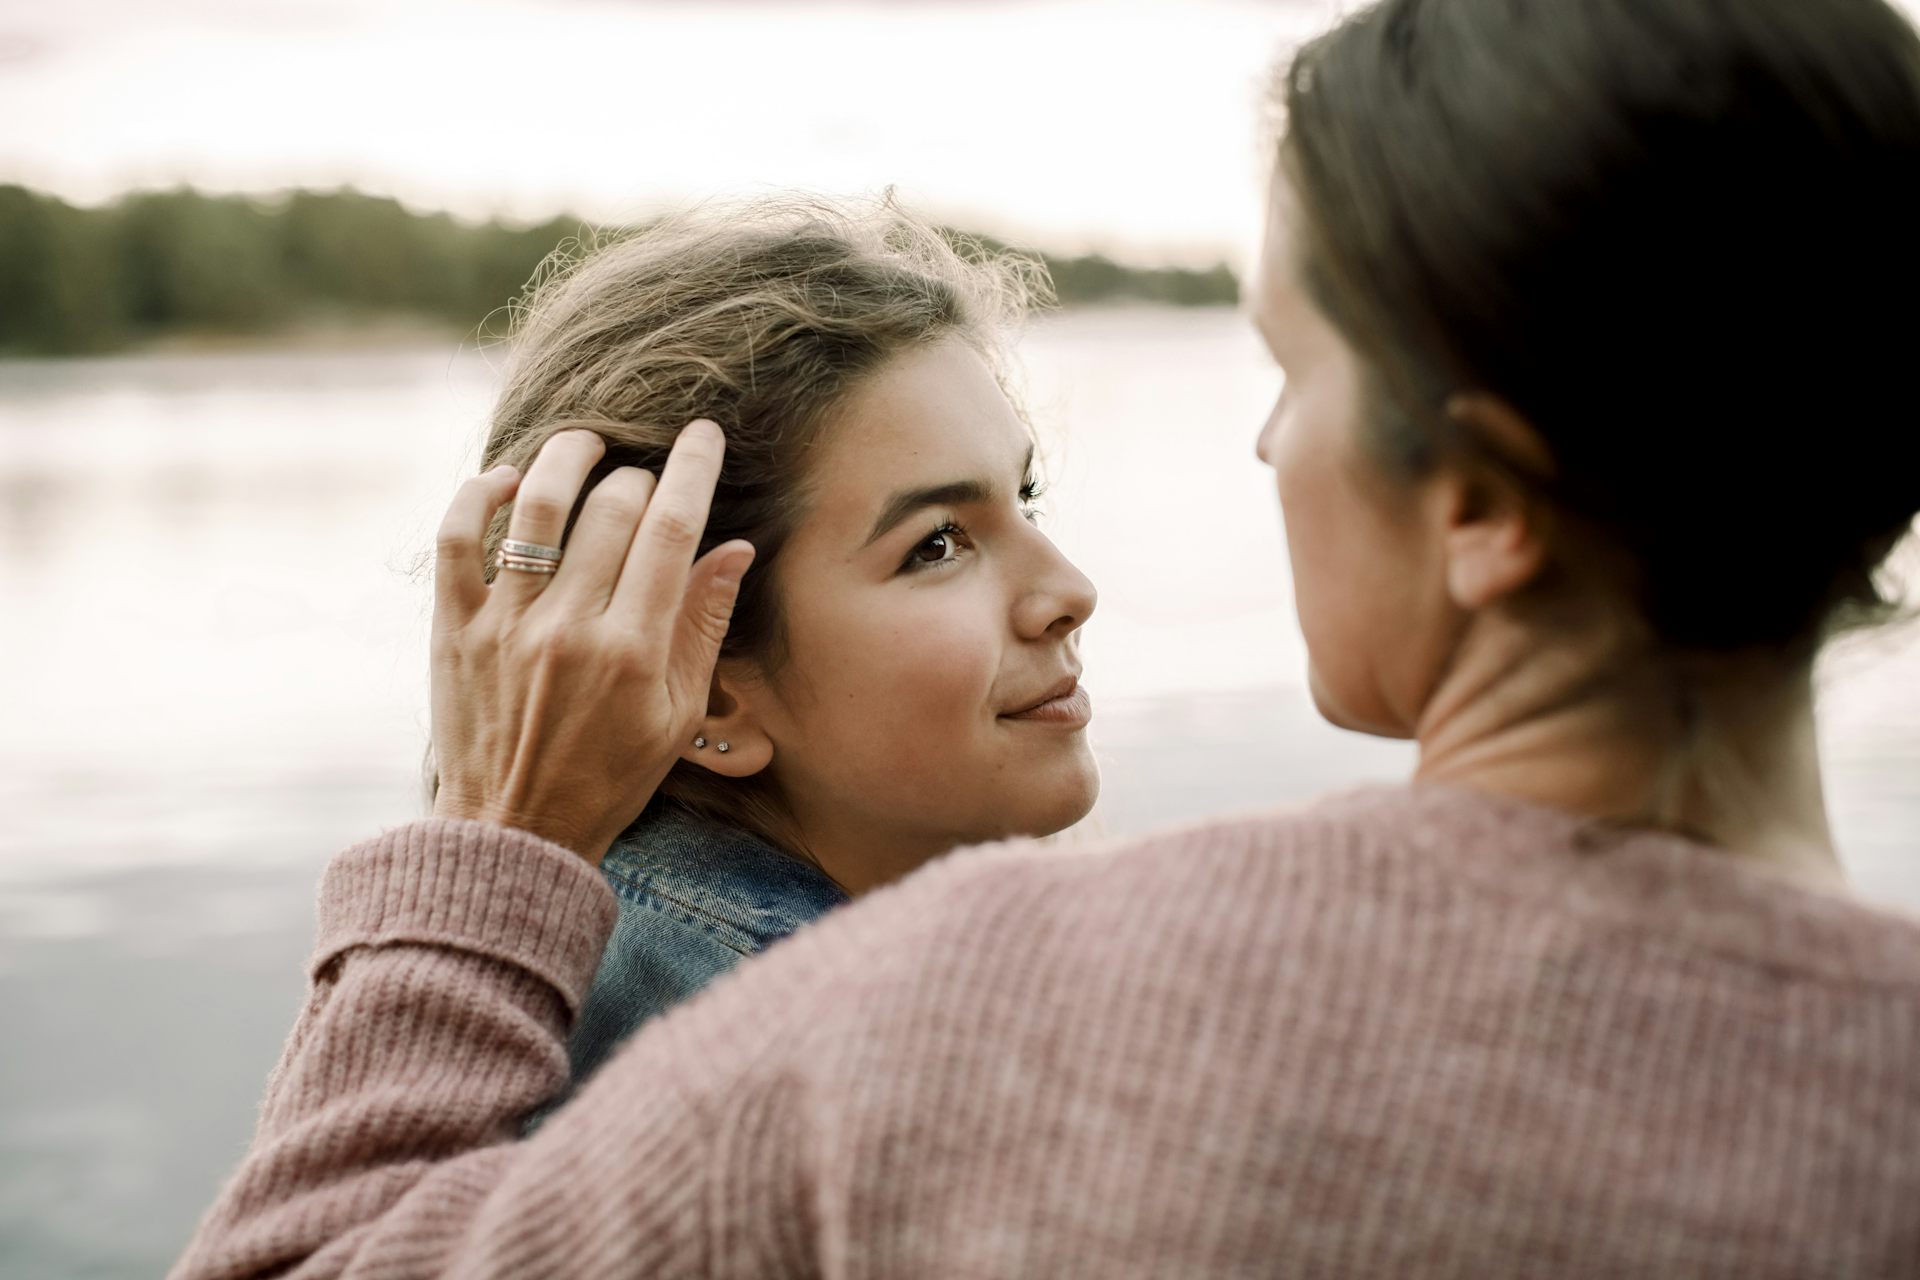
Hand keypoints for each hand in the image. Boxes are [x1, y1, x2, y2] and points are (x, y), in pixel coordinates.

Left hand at [427, 423, 753, 863]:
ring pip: (538, 504)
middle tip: (647, 481)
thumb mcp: (678, 715)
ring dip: (568, 456)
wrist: (513, 833)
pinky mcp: (454, 629)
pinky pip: (457, 538)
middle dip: (641, 475)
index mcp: (635, 652)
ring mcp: (506, 625)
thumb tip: (735, 547)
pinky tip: (509, 480)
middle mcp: (570, 629)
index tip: (705, 433)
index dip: (694, 468)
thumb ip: (704, 625)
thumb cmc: (609, 778)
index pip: (673, 529)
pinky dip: (480, 494)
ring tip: (587, 445)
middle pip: (614, 508)